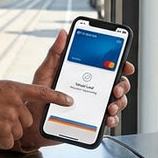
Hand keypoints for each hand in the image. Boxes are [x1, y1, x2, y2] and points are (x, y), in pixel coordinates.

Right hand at [0, 80, 72, 149]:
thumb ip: (9, 96)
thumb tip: (18, 106)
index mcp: (13, 88)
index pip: (42, 92)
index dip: (57, 97)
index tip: (70, 101)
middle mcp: (15, 102)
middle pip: (27, 120)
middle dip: (14, 122)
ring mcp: (11, 119)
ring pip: (17, 132)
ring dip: (4, 132)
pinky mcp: (4, 134)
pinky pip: (7, 142)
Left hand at [19, 29, 135, 149]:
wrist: (33, 124)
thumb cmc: (38, 98)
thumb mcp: (45, 73)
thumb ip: (55, 54)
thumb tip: (63, 33)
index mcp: (84, 75)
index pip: (106, 67)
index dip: (120, 64)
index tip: (125, 65)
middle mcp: (91, 89)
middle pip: (117, 83)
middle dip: (122, 85)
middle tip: (115, 89)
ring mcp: (94, 105)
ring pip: (117, 101)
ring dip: (119, 102)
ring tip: (110, 106)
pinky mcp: (92, 121)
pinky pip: (109, 119)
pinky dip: (112, 118)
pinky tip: (107, 118)